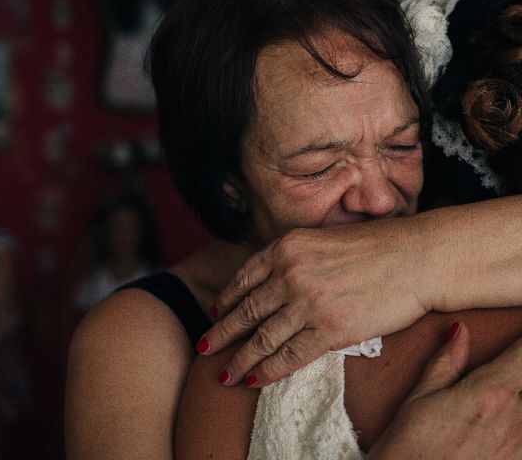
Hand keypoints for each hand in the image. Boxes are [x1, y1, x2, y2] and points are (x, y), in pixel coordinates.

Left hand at [198, 223, 436, 386]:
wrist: (417, 258)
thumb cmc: (377, 246)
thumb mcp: (323, 239)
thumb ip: (295, 258)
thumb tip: (275, 280)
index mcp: (286, 248)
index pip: (244, 278)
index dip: (227, 298)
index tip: (217, 311)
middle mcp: (289, 275)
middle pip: (245, 311)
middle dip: (221, 332)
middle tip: (204, 346)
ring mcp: (307, 304)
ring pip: (261, 338)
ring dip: (238, 360)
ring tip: (223, 374)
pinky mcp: (328, 331)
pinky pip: (288, 356)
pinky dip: (267, 371)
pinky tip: (253, 380)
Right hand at [369, 323, 521, 458]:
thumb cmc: (410, 450)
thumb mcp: (420, 398)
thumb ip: (446, 361)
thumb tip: (460, 333)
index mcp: (491, 391)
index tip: (518, 336)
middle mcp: (517, 418)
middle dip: (517, 374)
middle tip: (489, 388)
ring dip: (516, 403)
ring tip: (489, 410)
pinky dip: (516, 430)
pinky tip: (498, 431)